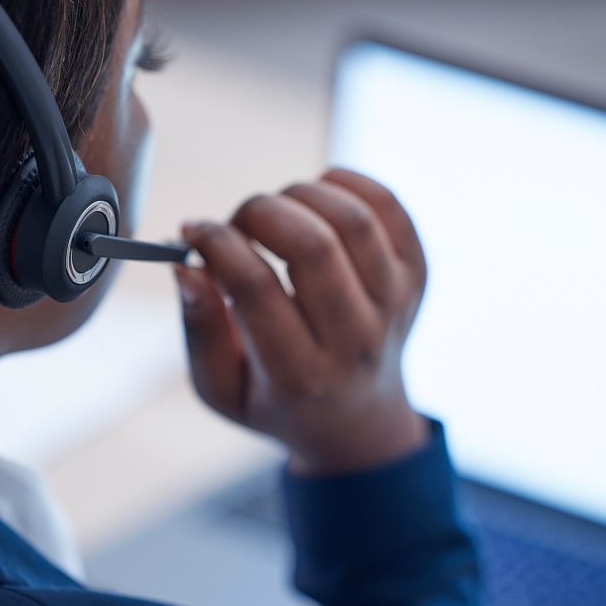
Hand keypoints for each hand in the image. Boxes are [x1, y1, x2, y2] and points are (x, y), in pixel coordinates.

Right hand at [175, 169, 428, 475]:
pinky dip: (345, 185)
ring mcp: (395, 305)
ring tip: (277, 213)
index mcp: (299, 375)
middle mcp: (356, 340)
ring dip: (300, 194)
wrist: (358, 421)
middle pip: (312, 245)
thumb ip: (200, 330)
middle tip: (239, 224)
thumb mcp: (220, 389)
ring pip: (353, 219)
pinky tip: (316, 201)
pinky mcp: (417, 275)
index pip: (256, 288)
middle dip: (259, 212)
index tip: (193, 230)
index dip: (216, 244)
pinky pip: (389, 206)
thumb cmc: (278, 400)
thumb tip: (187, 266)